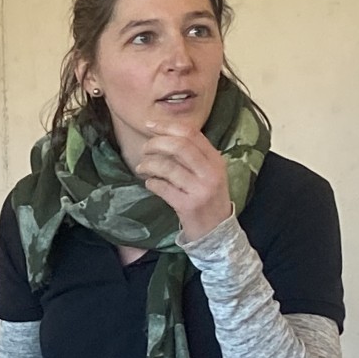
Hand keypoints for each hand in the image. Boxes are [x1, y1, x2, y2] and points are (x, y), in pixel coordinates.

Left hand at [135, 121, 232, 241]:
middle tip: (143, 149)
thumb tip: (163, 135)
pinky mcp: (188, 206)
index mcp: (215, 160)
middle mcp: (210, 172)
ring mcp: (200, 189)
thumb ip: (193, 155)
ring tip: (142, 168)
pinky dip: (151, 183)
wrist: (217, 232)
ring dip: (148, 165)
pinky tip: (150, 183)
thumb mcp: (208, 173)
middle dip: (155, 144)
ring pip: (167, 167)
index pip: (191, 133)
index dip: (167, 126)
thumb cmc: (207, 198)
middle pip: (178, 146)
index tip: (149, 125)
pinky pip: (162, 187)